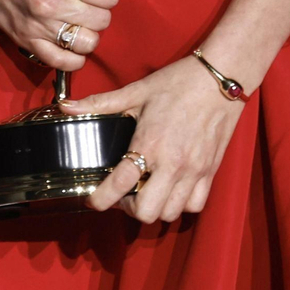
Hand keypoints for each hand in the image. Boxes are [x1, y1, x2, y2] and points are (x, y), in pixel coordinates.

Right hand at [0, 0, 119, 71]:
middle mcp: (52, 3)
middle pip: (102, 21)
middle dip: (99, 13)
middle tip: (87, 7)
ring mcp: (38, 25)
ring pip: (87, 43)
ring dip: (87, 35)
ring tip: (79, 26)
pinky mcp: (24, 39)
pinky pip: (60, 61)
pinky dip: (72, 60)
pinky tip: (72, 49)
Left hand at [62, 57, 246, 222]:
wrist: (222, 77)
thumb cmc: (179, 82)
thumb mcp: (136, 91)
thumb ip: (99, 103)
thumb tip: (66, 106)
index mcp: (149, 144)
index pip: (120, 184)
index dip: (100, 200)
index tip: (93, 202)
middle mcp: (173, 163)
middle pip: (147, 211)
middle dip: (130, 209)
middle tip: (124, 194)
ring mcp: (195, 170)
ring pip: (171, 213)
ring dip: (155, 208)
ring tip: (146, 192)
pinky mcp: (212, 171)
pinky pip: (196, 204)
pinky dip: (181, 205)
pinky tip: (170, 190)